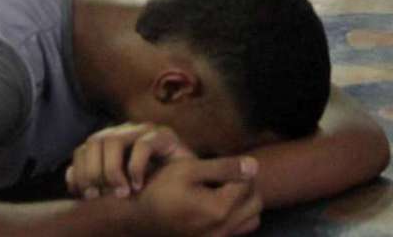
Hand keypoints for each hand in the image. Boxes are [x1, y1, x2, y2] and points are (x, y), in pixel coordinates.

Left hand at [66, 123, 194, 198]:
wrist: (186, 187)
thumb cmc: (148, 188)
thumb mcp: (116, 187)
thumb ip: (93, 180)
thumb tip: (69, 178)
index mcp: (108, 142)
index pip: (82, 150)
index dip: (80, 173)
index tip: (87, 197)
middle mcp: (123, 132)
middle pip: (94, 143)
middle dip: (94, 173)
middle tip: (102, 196)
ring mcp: (143, 131)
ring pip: (113, 141)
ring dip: (112, 170)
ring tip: (122, 193)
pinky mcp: (164, 136)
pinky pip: (143, 145)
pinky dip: (136, 167)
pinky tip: (138, 186)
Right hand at [133, 156, 261, 236]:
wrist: (137, 216)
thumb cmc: (160, 188)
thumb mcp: (188, 169)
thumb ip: (223, 167)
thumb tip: (254, 165)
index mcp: (219, 208)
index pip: (248, 183)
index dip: (240, 168)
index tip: (223, 163)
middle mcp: (223, 229)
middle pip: (255, 201)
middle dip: (246, 185)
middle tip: (226, 174)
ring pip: (252, 218)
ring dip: (245, 202)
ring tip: (224, 189)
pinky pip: (239, 230)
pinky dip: (237, 216)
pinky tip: (217, 204)